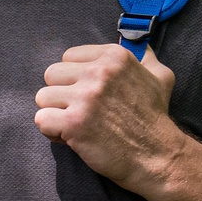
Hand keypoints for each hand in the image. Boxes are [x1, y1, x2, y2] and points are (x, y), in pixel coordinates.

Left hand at [34, 43, 188, 195]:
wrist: (157, 156)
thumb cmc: (155, 118)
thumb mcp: (160, 77)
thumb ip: (144, 57)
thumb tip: (138, 44)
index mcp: (114, 57)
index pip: (68, 57)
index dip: (74, 78)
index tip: (89, 93)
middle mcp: (99, 73)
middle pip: (51, 74)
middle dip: (61, 94)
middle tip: (80, 111)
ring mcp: (86, 97)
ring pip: (43, 97)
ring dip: (55, 113)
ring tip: (75, 124)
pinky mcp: (74, 123)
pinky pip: (41, 119)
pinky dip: (51, 131)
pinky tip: (70, 137)